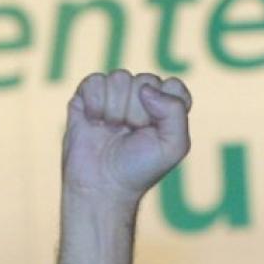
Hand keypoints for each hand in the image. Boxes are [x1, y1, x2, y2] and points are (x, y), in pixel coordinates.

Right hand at [62, 71, 191, 210]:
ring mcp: (113, 95)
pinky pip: (95, 80)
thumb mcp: (174, 146)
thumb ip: (176, 110)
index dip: (165, 107)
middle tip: (130, 135)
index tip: (155, 132)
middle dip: (138, 112)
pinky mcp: (87, 96)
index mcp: (164, 107)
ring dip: (115, 110)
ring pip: (120, 78)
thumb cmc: (139, 170)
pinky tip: (94, 122)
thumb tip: (145, 89)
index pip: (173, 86)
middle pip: (146, 80)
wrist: (100, 185)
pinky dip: (95, 104)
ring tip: (111, 131)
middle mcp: (140, 98)